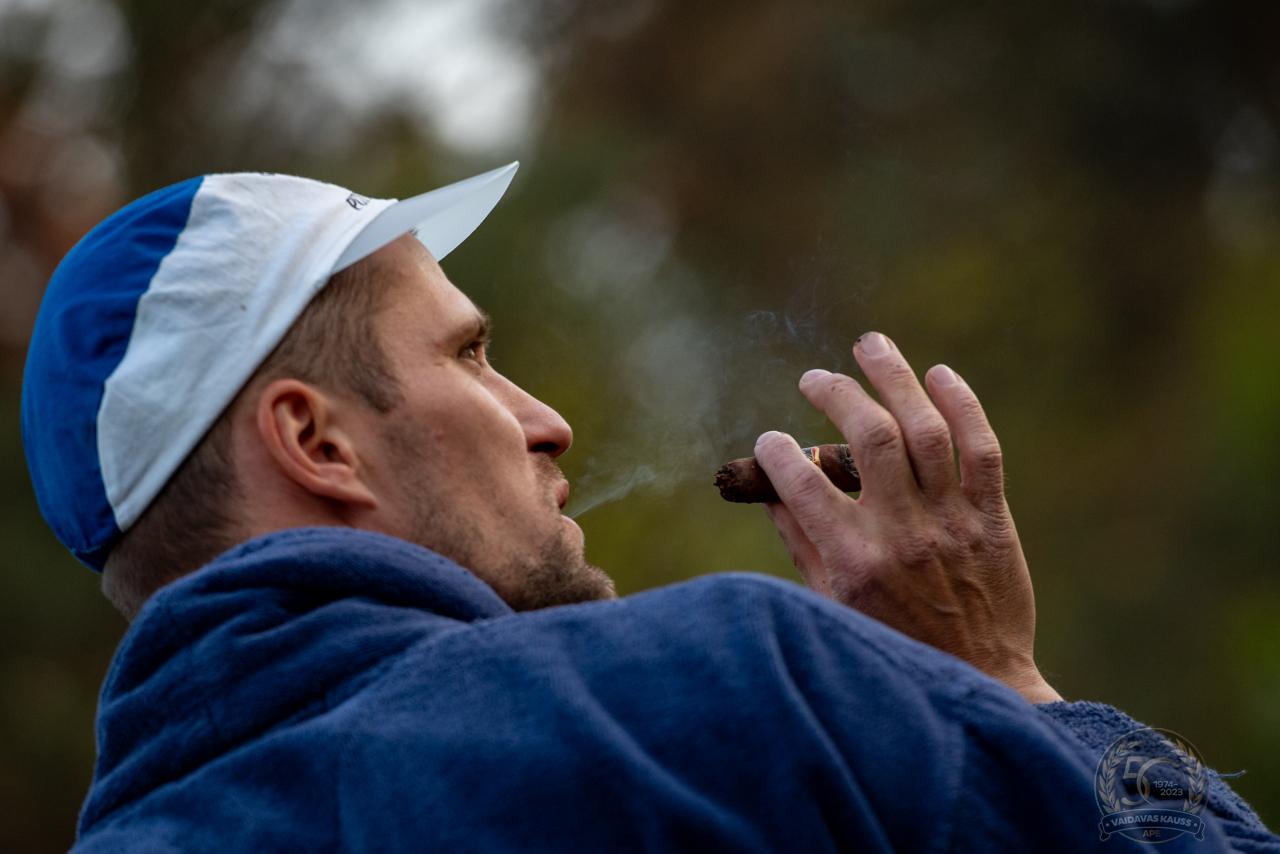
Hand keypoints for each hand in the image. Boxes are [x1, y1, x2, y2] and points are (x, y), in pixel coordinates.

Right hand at [755, 332, 1060, 703]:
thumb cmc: (894, 645)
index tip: (769, 440)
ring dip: (894, 378)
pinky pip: (982, 448)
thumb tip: (774, 492)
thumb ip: (802, 544)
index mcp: (854, 561)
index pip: (804, 486)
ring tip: (869, 345)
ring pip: (925, 429)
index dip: (778, 453)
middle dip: (836, 393)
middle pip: (870, 437)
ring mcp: (952, 522)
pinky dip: (962, 405)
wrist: (979, 678)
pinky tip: (938, 374)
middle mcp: (903, 533)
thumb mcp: (834, 604)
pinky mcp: (992, 518)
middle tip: (814, 378)